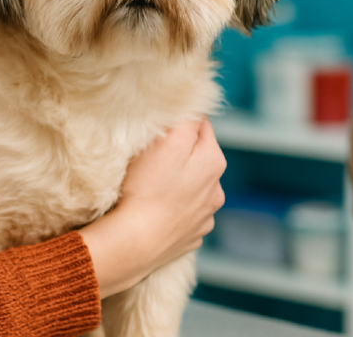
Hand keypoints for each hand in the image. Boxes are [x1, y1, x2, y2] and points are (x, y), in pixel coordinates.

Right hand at [80, 118, 225, 297]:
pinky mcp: (191, 237)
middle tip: (151, 160)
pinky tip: (156, 212)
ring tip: (152, 189)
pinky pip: (184, 215)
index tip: (159, 132)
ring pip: (194, 188)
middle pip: (199, 159)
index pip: (201, 127)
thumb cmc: (147, 188)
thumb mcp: (167, 140)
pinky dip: (174, 211)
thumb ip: (187, 121)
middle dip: (180, 155)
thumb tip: (196, 110)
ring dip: (179, 184)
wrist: (135, 242)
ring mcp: (205, 216)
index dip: (179, 125)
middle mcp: (217, 190)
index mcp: (214, 161)